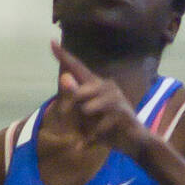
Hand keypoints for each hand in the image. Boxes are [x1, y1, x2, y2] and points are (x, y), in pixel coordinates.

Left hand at [50, 38, 145, 159]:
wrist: (133, 141)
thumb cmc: (107, 127)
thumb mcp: (86, 115)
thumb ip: (73, 99)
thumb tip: (64, 78)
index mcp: (95, 84)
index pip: (78, 68)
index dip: (64, 56)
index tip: (51, 42)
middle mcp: (106, 85)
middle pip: (78, 92)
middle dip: (69, 109)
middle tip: (67, 121)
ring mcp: (116, 97)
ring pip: (87, 108)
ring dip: (87, 125)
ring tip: (92, 132)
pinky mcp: (122, 112)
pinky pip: (98, 126)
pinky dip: (93, 138)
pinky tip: (93, 143)